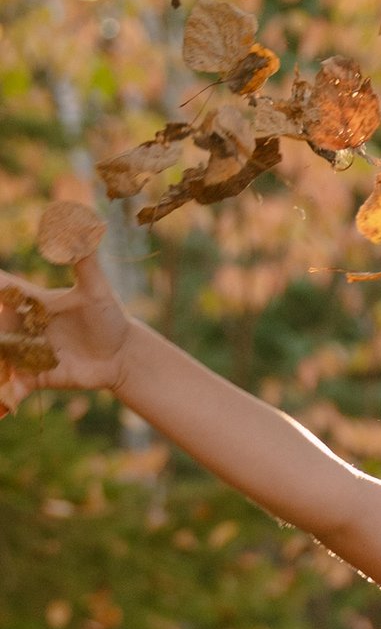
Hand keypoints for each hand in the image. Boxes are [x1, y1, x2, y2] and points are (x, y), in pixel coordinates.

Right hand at [0, 250, 134, 414]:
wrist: (122, 355)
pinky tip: (6, 403)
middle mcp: (24, 326)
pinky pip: (14, 385)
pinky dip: (6, 394)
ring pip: (0, 355)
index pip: (1, 288)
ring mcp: (27, 352)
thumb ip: (85, 260)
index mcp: (33, 302)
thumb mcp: (96, 289)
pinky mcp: (35, 376)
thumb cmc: (109, 316)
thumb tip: (85, 224)